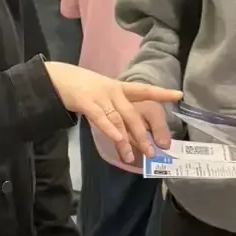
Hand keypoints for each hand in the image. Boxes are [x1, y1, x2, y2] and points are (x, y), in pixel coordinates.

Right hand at [44, 64, 179, 166]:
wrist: (57, 77)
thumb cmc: (83, 88)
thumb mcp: (103, 93)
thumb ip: (116, 109)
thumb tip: (129, 132)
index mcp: (119, 88)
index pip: (144, 89)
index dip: (161, 93)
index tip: (179, 95)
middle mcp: (113, 91)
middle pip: (133, 114)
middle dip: (143, 134)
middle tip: (153, 152)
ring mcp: (100, 96)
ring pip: (118, 120)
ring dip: (126, 140)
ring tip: (132, 157)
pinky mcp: (86, 102)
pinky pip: (101, 118)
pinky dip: (110, 129)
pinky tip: (118, 140)